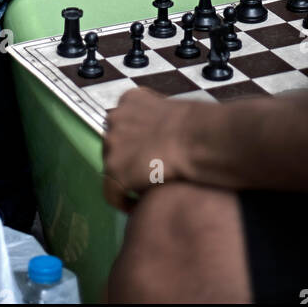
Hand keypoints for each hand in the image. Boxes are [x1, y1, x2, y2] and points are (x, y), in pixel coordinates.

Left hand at [102, 89, 192, 211]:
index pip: (123, 124)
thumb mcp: (171, 110)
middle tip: (147, 173)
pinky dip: (124, 202)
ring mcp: (111, 143)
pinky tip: (140, 207)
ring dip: (126, 179)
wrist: (195, 138)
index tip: (147, 154)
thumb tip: (163, 134)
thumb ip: (156, 120)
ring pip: (112, 168)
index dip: (134, 142)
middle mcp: (115, 117)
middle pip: (114, 145)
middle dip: (128, 159)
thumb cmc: (196, 125)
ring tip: (145, 190)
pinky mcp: (114, 170)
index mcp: (129, 99)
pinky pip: (112, 194)